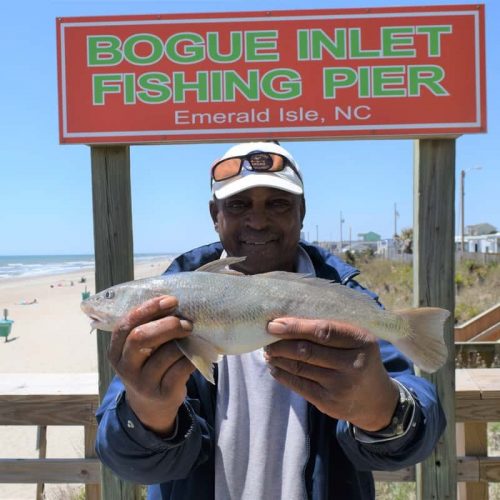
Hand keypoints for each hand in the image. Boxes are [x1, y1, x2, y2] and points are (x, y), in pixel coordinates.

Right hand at [108, 295, 194, 435]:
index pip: (127, 323)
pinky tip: (195, 352)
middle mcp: (125, 367)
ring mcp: (143, 383)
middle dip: (167, 324)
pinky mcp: (162, 393)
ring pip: (166, 353)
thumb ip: (148, 328)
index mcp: (115, 350)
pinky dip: (192, 357)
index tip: (171, 300)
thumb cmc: (148, 365)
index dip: (149, 308)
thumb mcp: (139, 350)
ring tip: (191, 336)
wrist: (150, 405)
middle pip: (141, 337)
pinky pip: (181, 369)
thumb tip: (173, 303)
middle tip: (187, 323)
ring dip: (183, 341)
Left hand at [265, 318, 398, 431]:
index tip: (274, 323)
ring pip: (300, 368)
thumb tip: (289, 319)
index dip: (295, 326)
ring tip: (268, 351)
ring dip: (279, 358)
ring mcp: (341, 385)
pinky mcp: (330, 403)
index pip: (322, 331)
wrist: (376, 400)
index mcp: (361, 340)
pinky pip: (299, 386)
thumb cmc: (359, 358)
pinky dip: (283, 375)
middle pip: (307, 350)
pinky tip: (275, 367)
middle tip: (266, 337)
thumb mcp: (356, 339)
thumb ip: (332, 328)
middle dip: (281, 343)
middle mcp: (353, 363)